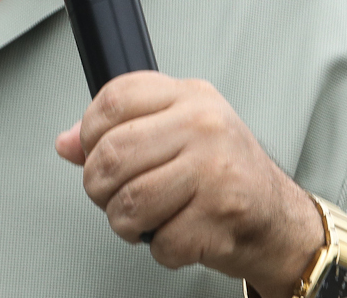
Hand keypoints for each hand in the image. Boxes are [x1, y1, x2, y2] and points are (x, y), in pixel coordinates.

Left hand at [55, 73, 323, 297]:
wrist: (281, 221)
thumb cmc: (223, 174)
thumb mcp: (176, 132)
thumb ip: (120, 131)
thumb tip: (66, 143)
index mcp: (190, 97)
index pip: (114, 99)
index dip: (89, 131)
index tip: (93, 152)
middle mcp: (204, 126)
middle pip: (112, 153)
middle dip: (98, 186)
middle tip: (111, 196)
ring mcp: (215, 171)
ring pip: (129, 201)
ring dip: (123, 223)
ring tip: (142, 220)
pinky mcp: (222, 216)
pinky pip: (160, 241)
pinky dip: (159, 249)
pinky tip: (177, 235)